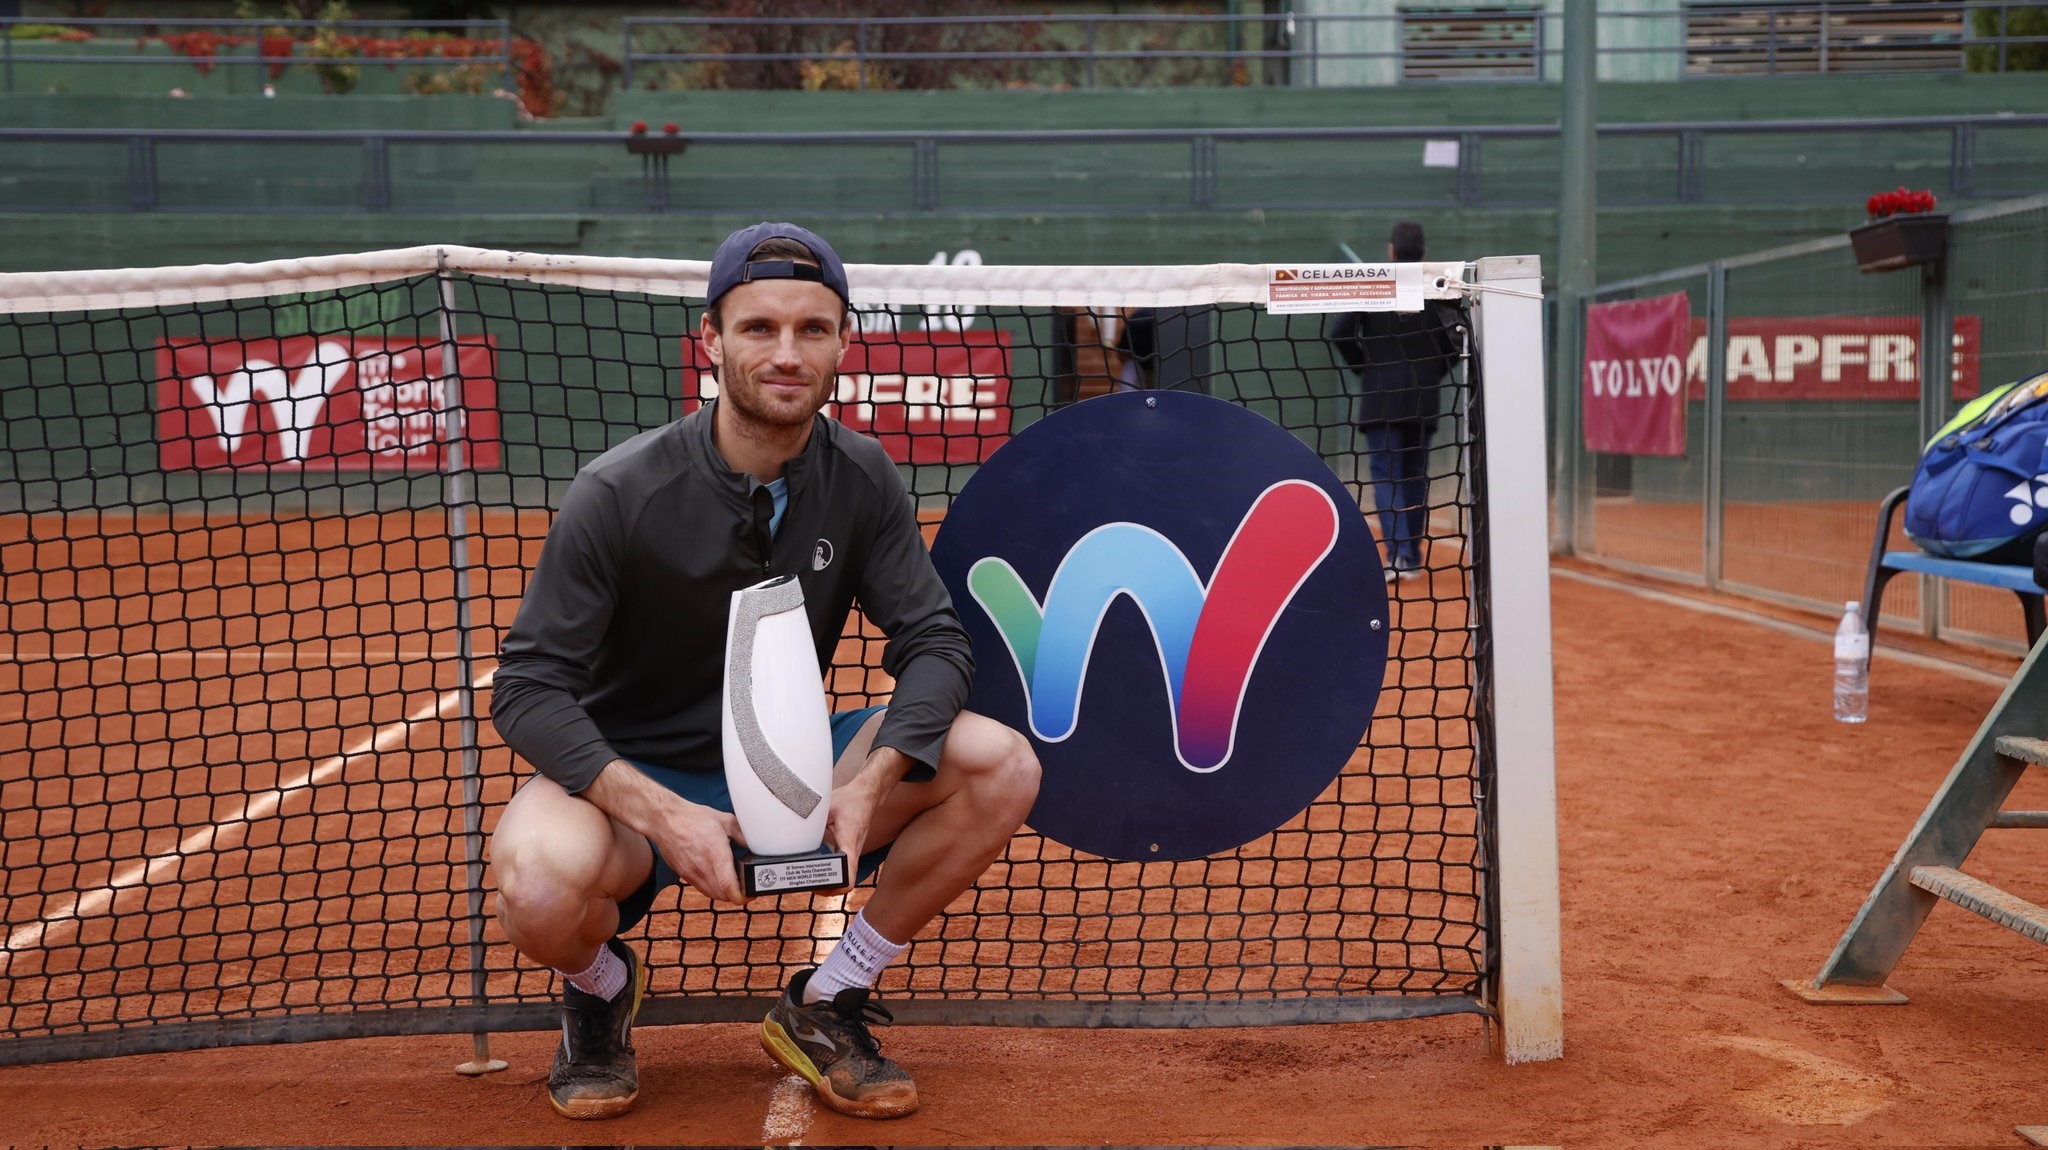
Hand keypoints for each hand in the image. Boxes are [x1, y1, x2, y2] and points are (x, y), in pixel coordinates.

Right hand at [645, 789, 747, 904]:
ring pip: (712, 894)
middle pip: (723, 895)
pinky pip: (702, 889)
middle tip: (747, 887)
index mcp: (715, 853)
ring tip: (735, 885)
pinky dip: (713, 889)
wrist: (664, 820)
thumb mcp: (725, 821)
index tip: (751, 893)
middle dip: (737, 895)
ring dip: (725, 894)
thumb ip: (743, 835)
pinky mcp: (684, 875)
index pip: (729, 885)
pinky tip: (718, 879)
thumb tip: (755, 845)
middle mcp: (702, 867)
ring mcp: (691, 873)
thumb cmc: (693, 818)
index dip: (742, 896)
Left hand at [822, 745, 910, 890]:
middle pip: (846, 882)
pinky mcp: (851, 850)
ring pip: (845, 877)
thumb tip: (790, 825)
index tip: (817, 885)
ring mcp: (854, 852)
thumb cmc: (850, 800)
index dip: (835, 887)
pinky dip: (832, 873)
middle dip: (828, 889)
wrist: (867, 795)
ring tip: (810, 880)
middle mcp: (853, 851)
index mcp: (848, 842)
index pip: (848, 874)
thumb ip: (811, 819)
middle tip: (808, 885)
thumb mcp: (827, 807)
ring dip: (830, 883)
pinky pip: (844, 868)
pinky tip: (817, 867)